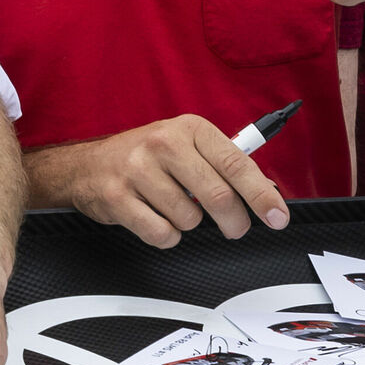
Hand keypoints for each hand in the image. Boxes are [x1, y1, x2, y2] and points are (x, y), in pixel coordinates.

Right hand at [33, 116, 289, 247]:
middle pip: (217, 196)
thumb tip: (266, 194)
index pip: (236, 164)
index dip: (261, 196)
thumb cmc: (146, 158)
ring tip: (173, 209)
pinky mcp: (117, 197)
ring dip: (189, 224)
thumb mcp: (186, 147)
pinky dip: (166, 235)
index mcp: (189, 128)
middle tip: (234, 229)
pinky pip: (161, 233)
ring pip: (189, 219)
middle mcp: (163, 143)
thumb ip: (224, 167)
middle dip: (234, 222)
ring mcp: (137, 170)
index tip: (278, 218)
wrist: (86, 166)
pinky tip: (156, 219)